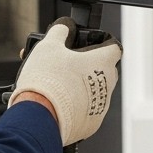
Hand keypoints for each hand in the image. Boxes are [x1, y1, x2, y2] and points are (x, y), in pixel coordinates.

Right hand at [10, 18, 121, 144]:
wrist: (38, 117)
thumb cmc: (47, 81)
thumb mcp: (49, 45)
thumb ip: (60, 31)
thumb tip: (64, 27)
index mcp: (103, 63)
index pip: (114, 47)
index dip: (102, 42)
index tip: (89, 44)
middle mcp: (108, 86)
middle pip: (103, 69)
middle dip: (87, 65)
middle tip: (67, 63)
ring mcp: (100, 107)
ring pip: (94, 92)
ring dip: (80, 86)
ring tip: (57, 83)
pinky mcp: (90, 125)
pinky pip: (86, 111)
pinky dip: (75, 106)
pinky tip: (57, 101)